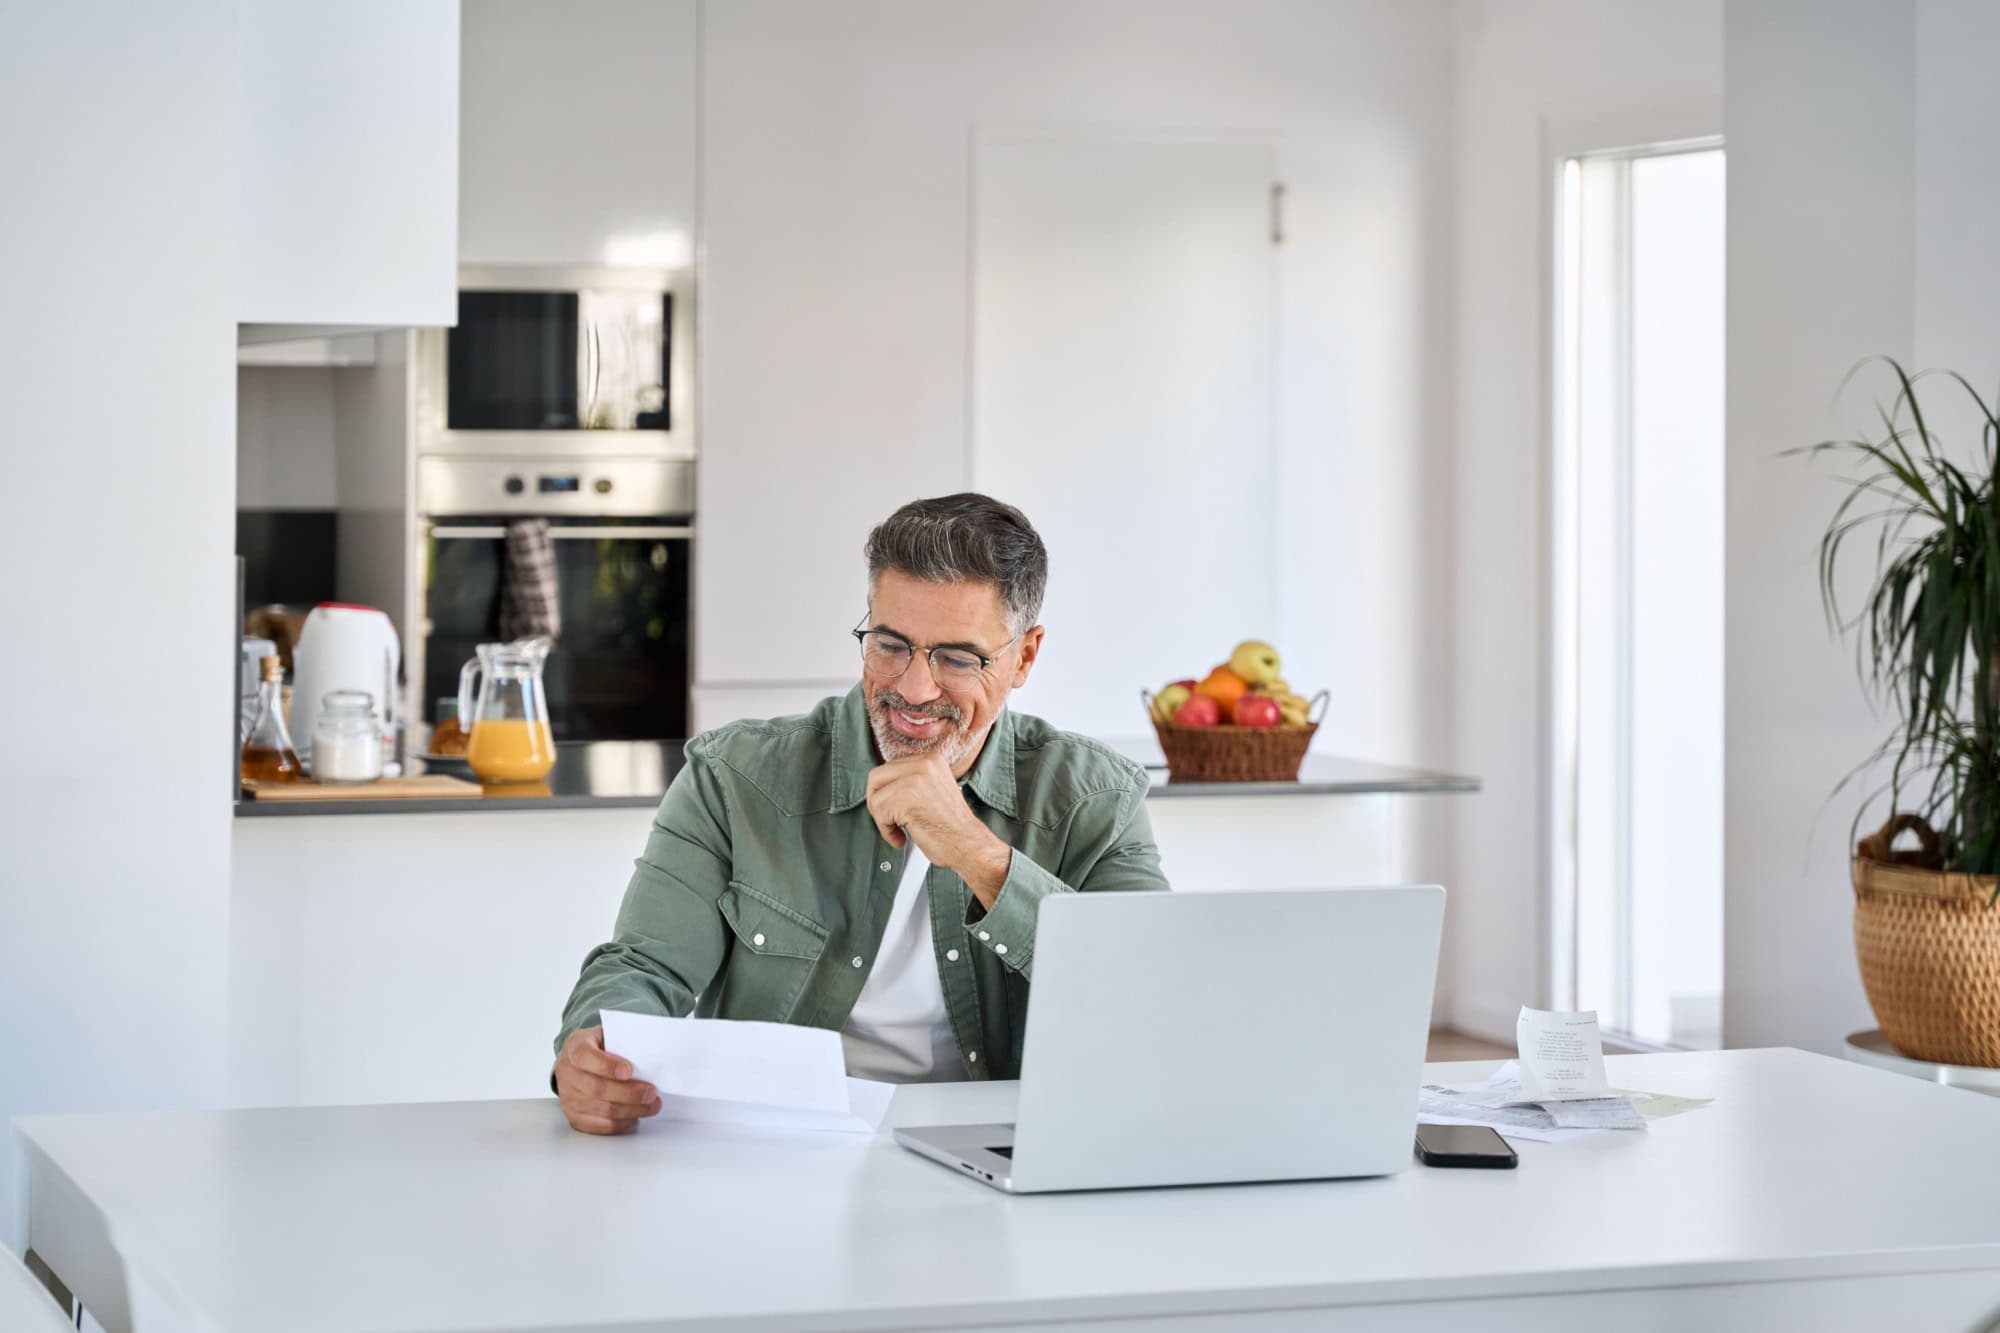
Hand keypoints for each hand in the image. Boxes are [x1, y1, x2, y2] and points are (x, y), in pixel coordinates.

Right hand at [555, 1026, 660, 1134]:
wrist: (579, 1062)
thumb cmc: (600, 1047)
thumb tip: (650, 1056)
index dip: (607, 1066)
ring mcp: (568, 1097)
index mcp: (575, 1047)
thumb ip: (623, 1042)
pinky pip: (600, 1125)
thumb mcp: (608, 1035)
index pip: (585, 1057)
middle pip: (596, 1088)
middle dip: (628, 1093)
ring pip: (602, 1109)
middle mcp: (567, 1072)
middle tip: (651, 1092)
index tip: (629, 1071)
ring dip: (631, 1110)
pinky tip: (635, 1116)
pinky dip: (621, 1123)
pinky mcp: (575, 1116)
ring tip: (651, 1105)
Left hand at [865, 753, 1012, 906]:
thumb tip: (883, 787)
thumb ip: (910, 782)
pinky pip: (879, 812)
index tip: (893, 808)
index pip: (889, 768)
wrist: (969, 845)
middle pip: (876, 777)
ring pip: (875, 796)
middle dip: (878, 803)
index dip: (886, 793)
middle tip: (890, 820)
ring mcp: (916, 778)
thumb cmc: (951, 828)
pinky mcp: (908, 796)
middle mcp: (924, 763)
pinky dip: (886, 830)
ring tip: (899, 830)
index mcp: (931, 759)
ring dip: (882, 819)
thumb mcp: (932, 790)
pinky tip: (901, 837)